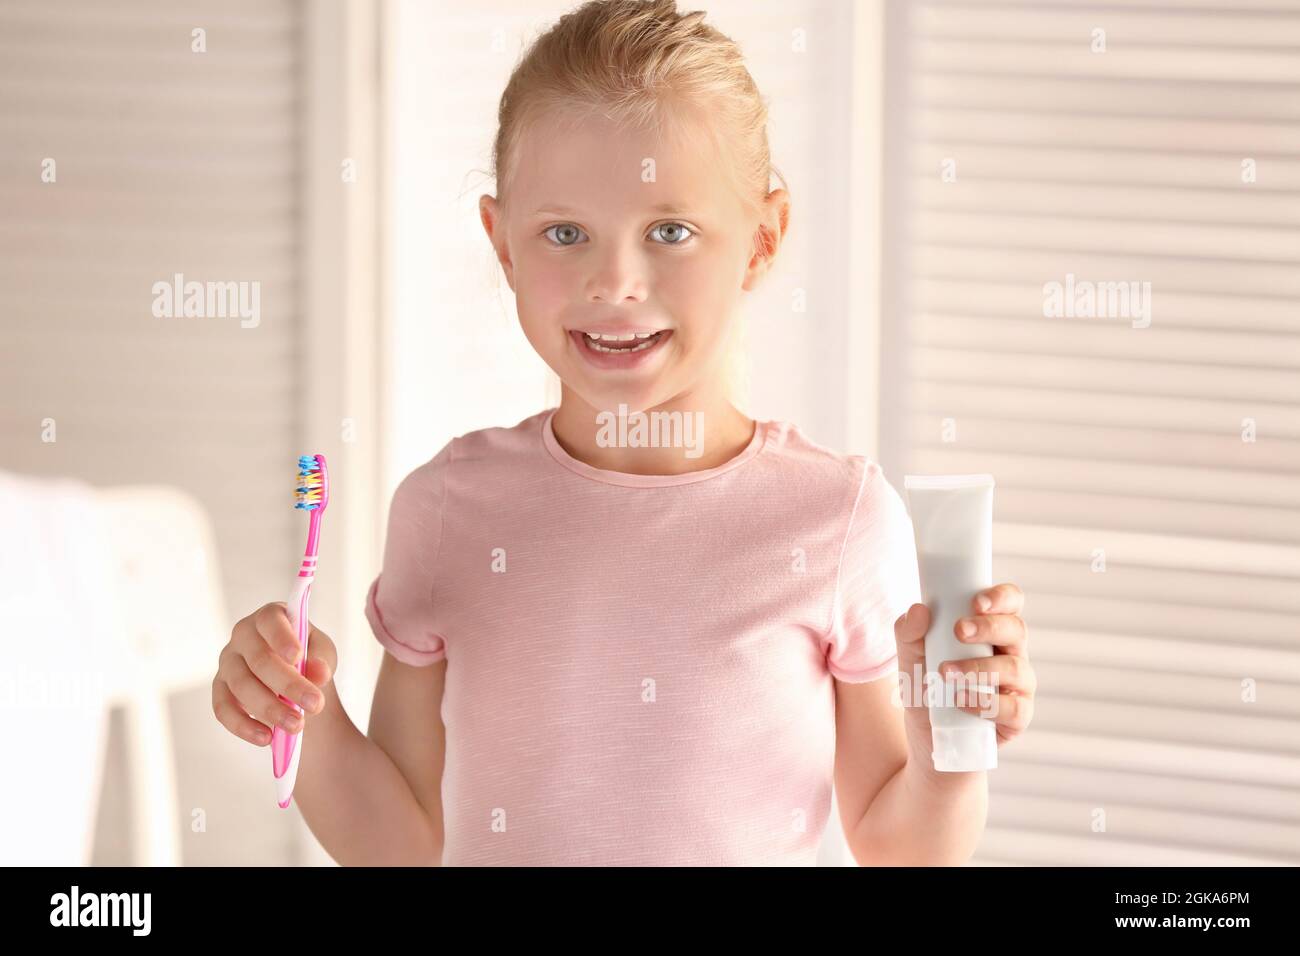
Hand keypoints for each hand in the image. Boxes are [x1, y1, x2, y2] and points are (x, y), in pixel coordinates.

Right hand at [212, 602, 338, 746]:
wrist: (292, 680)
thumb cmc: (308, 657)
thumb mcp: (322, 654)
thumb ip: (322, 660)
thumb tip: (319, 673)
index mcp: (270, 617)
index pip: (271, 620)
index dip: (282, 638)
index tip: (297, 657)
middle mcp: (243, 636)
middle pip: (260, 660)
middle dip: (288, 685)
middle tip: (315, 705)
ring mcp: (228, 662)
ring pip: (242, 686)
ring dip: (270, 709)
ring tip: (296, 726)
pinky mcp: (219, 689)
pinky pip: (223, 708)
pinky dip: (244, 726)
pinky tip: (266, 738)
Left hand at [893, 582, 1034, 764]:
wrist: (928, 737)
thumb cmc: (927, 687)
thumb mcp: (910, 658)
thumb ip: (909, 632)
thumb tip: (918, 610)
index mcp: (991, 631)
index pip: (1010, 603)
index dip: (1001, 597)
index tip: (976, 601)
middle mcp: (1010, 654)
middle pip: (1017, 629)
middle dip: (989, 626)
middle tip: (959, 631)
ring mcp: (1018, 687)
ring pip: (1015, 667)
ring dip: (979, 667)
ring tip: (945, 673)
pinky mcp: (1017, 718)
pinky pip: (1014, 708)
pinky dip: (985, 703)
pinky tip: (960, 701)